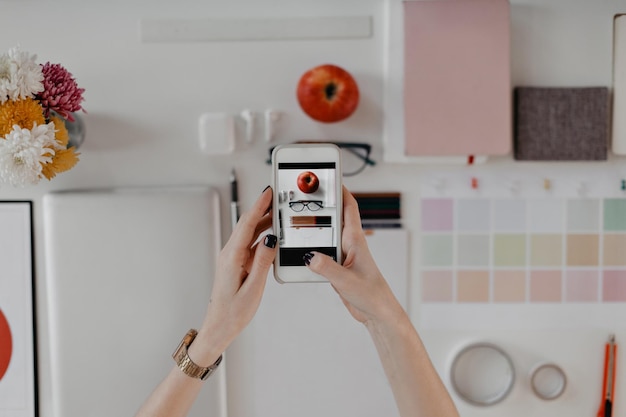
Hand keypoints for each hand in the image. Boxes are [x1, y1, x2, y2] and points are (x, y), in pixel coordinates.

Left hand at [190, 186, 276, 361]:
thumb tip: (271, 238)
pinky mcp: (235, 264)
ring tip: (278, 213)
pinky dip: (261, 236)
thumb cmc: (233, 312)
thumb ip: (263, 261)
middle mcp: (229, 254)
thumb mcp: (253, 288)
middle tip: (277, 197)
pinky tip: (271, 236)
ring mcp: (232, 258)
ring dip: (263, 222)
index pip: (247, 224)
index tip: (268, 192)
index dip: (259, 206)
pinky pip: (249, 244)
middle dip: (262, 209)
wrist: (219, 327)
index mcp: (232, 257)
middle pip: (247, 224)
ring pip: (249, 233)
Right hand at [305, 186, 402, 324]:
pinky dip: (310, 247)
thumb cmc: (371, 294)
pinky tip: (297, 248)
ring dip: (313, 226)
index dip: (340, 189)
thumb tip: (309, 256)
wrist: (377, 313)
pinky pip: (321, 251)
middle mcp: (349, 244)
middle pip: (333, 217)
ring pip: (325, 234)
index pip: (348, 207)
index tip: (329, 174)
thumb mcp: (346, 281)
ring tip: (295, 215)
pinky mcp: (336, 267)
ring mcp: (342, 255)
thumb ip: (327, 268)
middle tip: (304, 191)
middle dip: (321, 203)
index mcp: (355, 241)